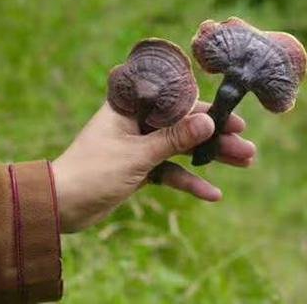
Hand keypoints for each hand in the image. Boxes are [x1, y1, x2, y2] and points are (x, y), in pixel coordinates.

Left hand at [52, 101, 255, 232]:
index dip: (208, 109)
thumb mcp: (138, 155)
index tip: (234, 119)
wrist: (58, 207)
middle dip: (216, 137)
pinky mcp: (140, 168)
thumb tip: (210, 121)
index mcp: (131, 106)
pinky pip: (170, 171)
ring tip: (244, 164)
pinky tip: (213, 194)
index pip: (176, 100)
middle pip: (185, 125)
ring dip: (210, 158)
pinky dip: (189, 181)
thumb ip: (175, 138)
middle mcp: (137, 121)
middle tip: (248, 149)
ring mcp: (139, 145)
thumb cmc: (92, 172)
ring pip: (182, 148)